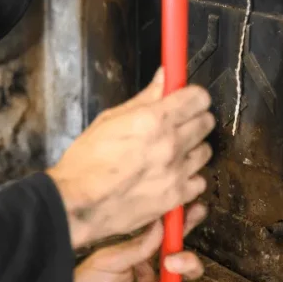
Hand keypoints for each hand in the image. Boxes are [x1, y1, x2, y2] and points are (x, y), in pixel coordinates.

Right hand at [47, 68, 213, 248]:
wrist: (76, 203)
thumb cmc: (84, 162)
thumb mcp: (108, 120)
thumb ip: (143, 99)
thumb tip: (163, 77)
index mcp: (153, 120)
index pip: (197, 98)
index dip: (191, 97)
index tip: (185, 99)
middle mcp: (170, 144)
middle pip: (206, 122)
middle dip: (193, 119)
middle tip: (176, 124)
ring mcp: (176, 172)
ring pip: (205, 151)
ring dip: (191, 149)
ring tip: (171, 153)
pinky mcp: (176, 197)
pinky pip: (199, 182)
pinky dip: (189, 178)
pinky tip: (171, 176)